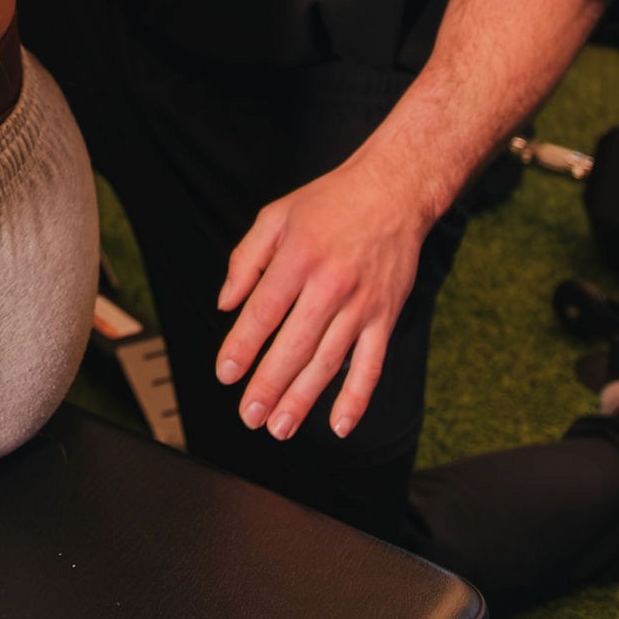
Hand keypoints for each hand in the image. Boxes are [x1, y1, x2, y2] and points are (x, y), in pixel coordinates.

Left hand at [214, 148, 429, 443]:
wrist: (393, 191)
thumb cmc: (330, 202)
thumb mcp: (276, 216)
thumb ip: (246, 260)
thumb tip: (225, 304)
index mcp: (298, 258)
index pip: (263, 312)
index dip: (242, 347)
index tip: (226, 374)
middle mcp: (330, 285)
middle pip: (293, 346)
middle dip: (268, 385)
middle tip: (249, 415)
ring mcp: (361, 305)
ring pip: (328, 362)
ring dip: (302, 399)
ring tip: (280, 427)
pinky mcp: (385, 317)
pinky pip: (371, 365)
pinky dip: (356, 399)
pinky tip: (340, 425)